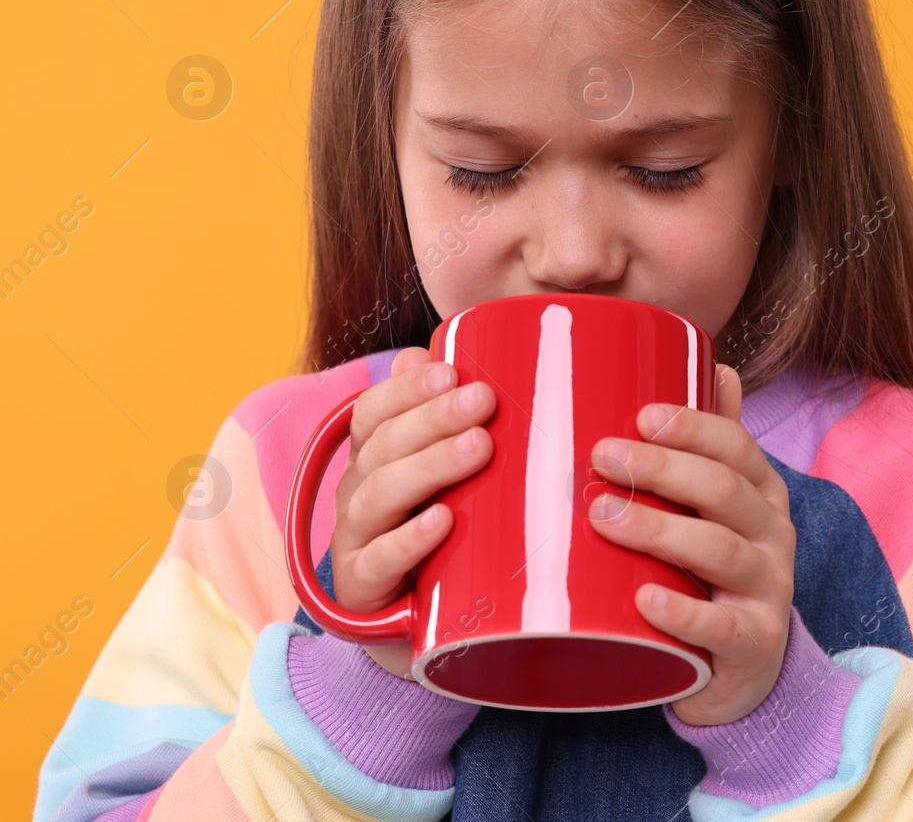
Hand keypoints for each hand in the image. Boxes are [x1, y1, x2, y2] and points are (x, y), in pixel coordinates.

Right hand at [329, 347, 496, 679]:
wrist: (415, 629)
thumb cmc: (441, 538)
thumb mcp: (447, 480)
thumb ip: (450, 426)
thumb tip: (446, 355)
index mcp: (373, 460)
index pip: (374, 412)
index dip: (407, 389)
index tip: (453, 371)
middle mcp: (357, 494)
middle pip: (382, 447)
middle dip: (433, 418)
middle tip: (484, 400)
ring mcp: (356, 541)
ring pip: (379, 495)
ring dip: (430, 466)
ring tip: (479, 447)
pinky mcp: (364, 589)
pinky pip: (379, 561)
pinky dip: (410, 539)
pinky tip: (443, 520)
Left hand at [586, 363, 795, 726]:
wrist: (738, 668)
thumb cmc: (711, 572)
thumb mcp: (715, 508)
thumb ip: (713, 444)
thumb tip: (717, 364)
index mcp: (762, 494)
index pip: (737, 447)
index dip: (692, 427)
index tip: (639, 416)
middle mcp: (773, 537)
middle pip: (725, 492)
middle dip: (663, 470)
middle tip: (602, 458)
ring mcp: (767, 592)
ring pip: (721, 552)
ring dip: (660, 530)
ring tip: (604, 519)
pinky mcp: (752, 647)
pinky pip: (723, 627)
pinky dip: (683, 612)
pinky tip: (644, 600)